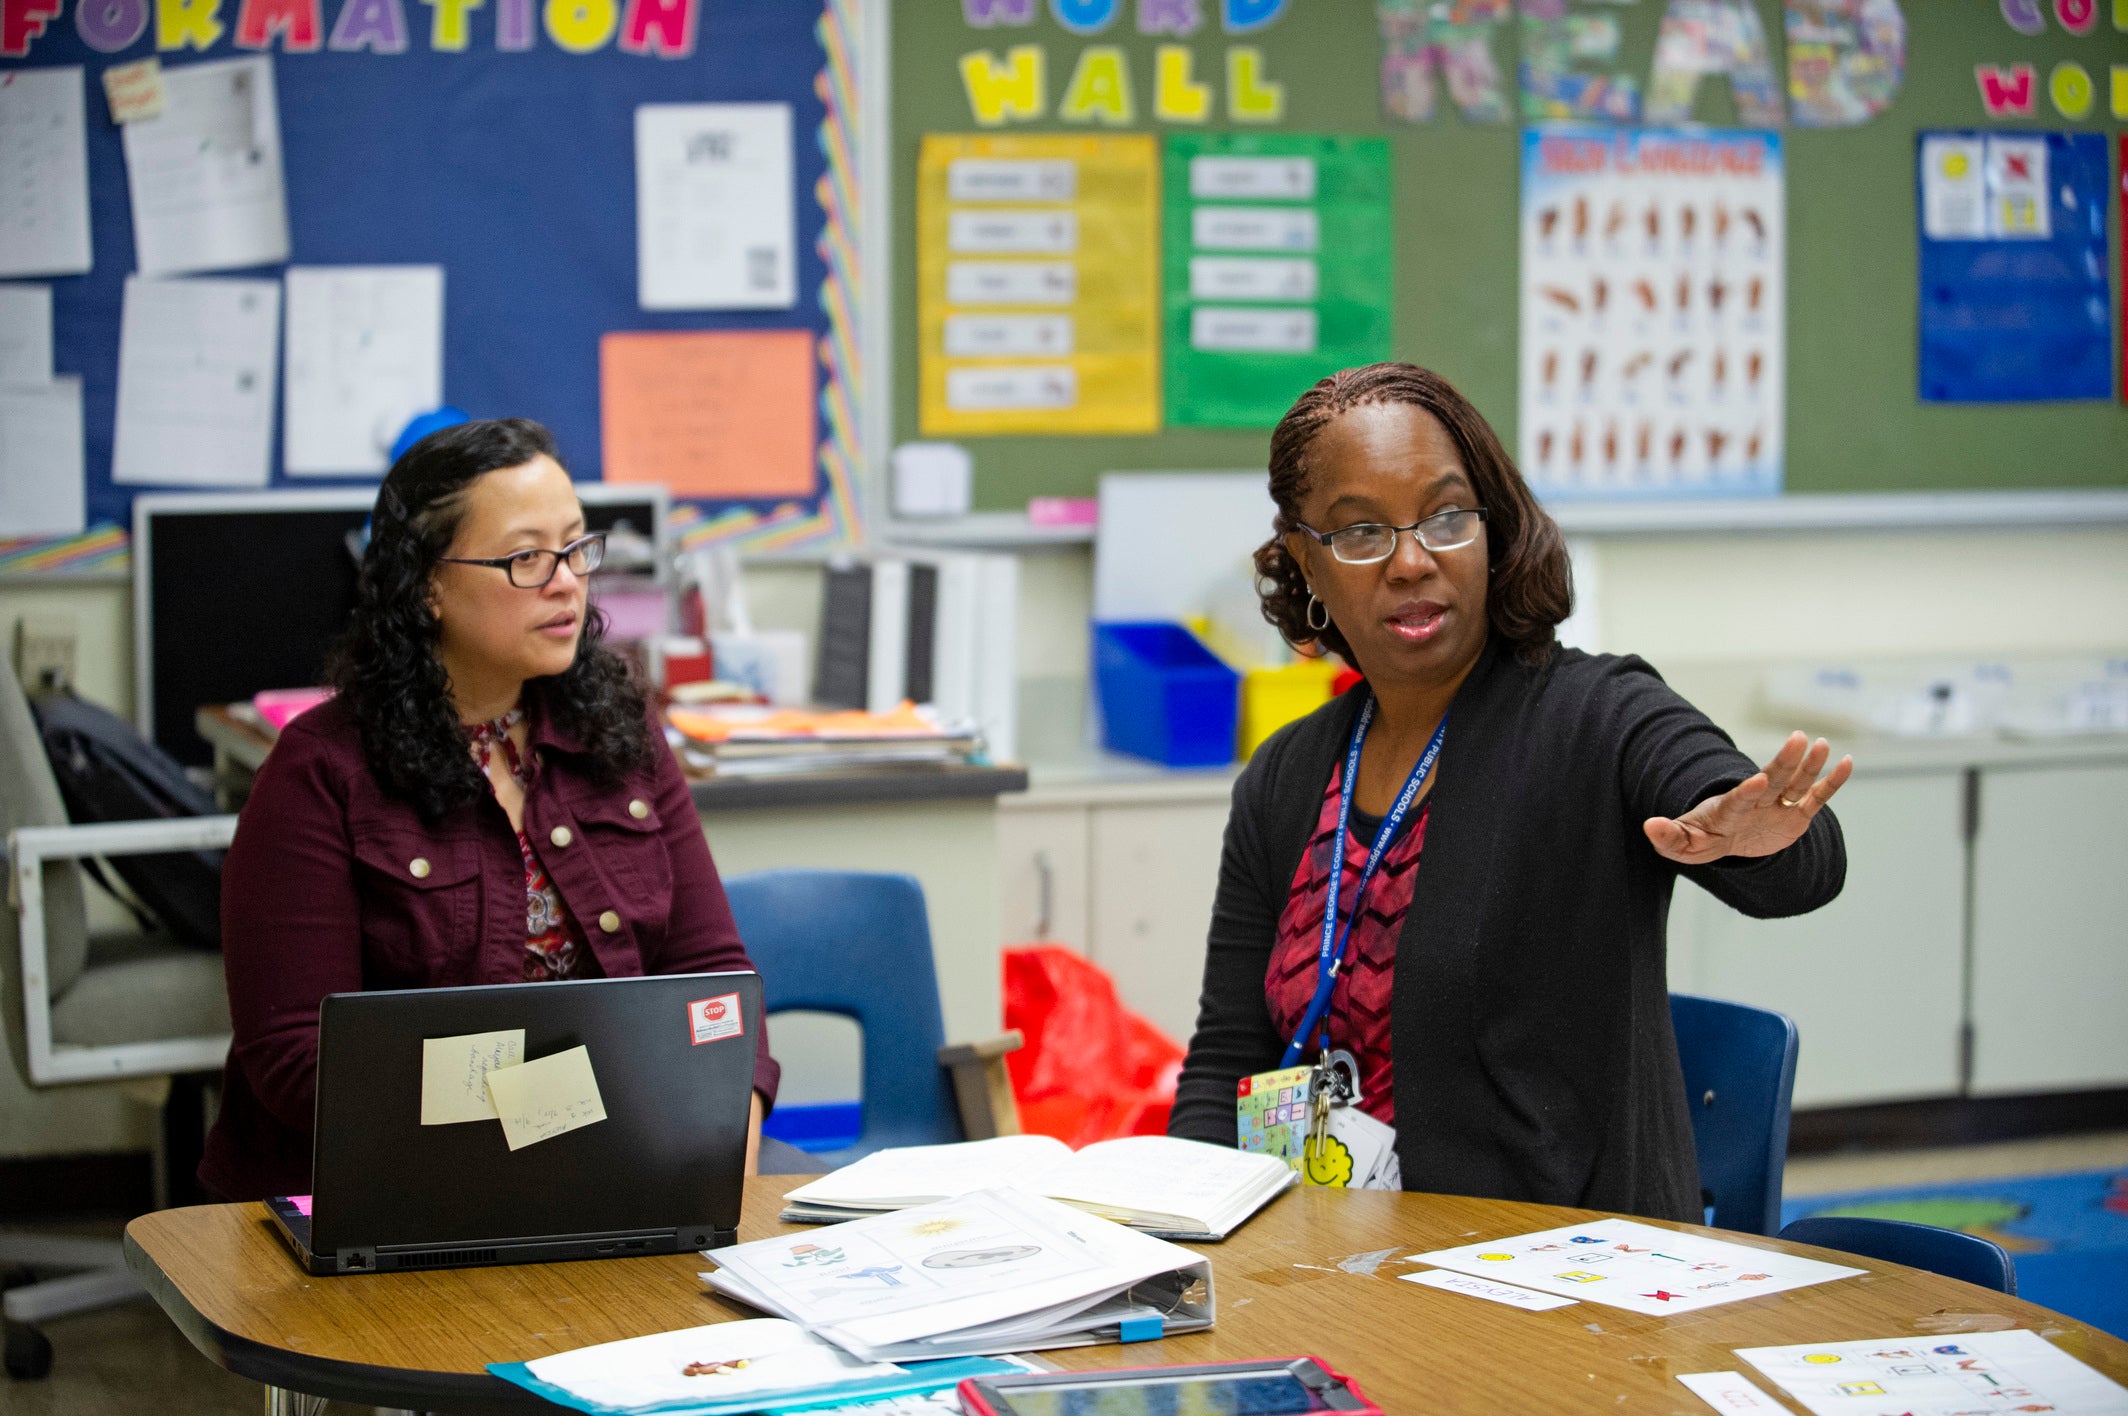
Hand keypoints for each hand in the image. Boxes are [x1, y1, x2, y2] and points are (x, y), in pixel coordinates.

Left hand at [1643, 732, 1852, 865]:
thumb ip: (1667, 835)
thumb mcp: (1681, 844)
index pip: (1738, 799)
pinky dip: (1831, 782)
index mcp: (1728, 809)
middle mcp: (1756, 802)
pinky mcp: (1795, 816)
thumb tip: (1649, 826)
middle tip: (1799, 738)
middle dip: (1784, 761)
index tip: (1756, 781)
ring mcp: (1776, 806)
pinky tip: (1845, 763)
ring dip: (1809, 766)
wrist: (1724, 840)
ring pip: (1795, 784)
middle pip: (1772, 780)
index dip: (1746, 791)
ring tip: (1823, 744)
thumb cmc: (1701, 839)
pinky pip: (1816, 798)